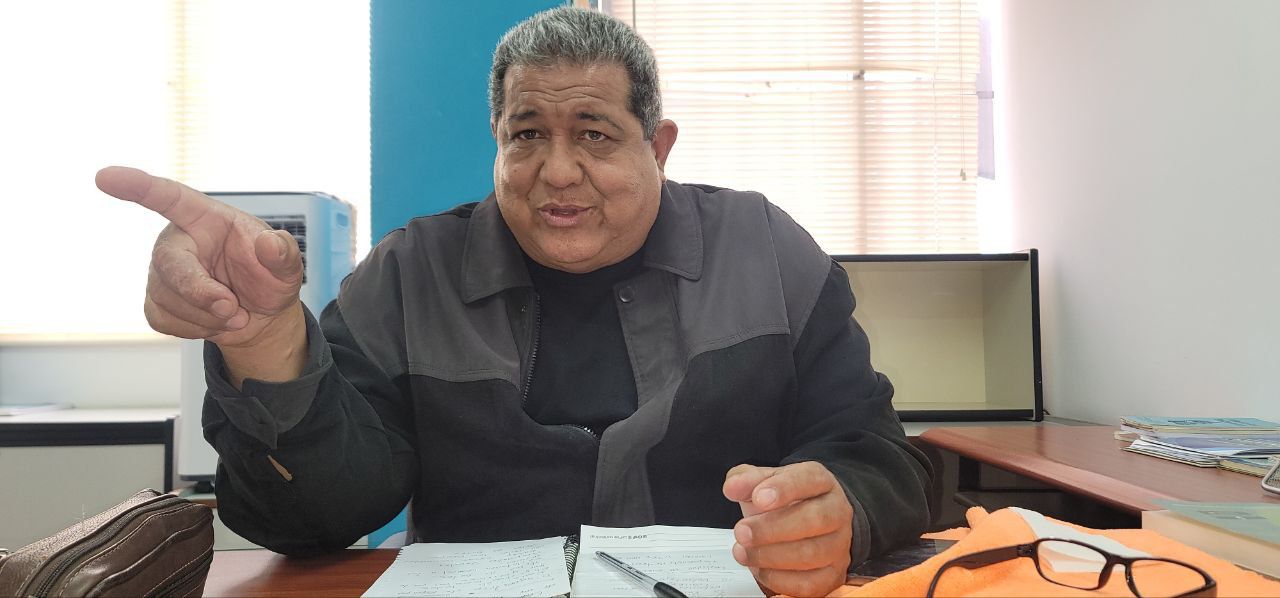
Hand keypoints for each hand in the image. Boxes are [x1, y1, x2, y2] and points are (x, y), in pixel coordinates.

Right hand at [96, 166, 307, 383]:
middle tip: (232, 308)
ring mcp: (162, 272)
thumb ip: (283, 253)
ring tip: (235, 312)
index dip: (138, 186)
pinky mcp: (156, 302)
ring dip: (207, 316)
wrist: (261, 316)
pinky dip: (196, 328)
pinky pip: (163, 319)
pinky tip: (214, 321)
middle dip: (199, 292)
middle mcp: (177, 241)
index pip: (168, 197)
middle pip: (169, 264)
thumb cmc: (269, 278)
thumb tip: (269, 243)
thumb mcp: (288, 266)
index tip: (106, 176)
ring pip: (168, 298)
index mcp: (205, 219)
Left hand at [723, 461, 853, 596]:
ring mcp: (839, 544)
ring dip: (771, 556)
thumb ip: (747, 480)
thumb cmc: (786, 501)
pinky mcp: (833, 573)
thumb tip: (733, 487)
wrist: (808, 521)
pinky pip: (810, 583)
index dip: (783, 489)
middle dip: (772, 528)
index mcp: (821, 481)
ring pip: (812, 553)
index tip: (759, 498)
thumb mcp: (765, 482)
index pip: (808, 479)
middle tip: (742, 532)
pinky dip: (780, 580)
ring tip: (744, 552)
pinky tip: (760, 569)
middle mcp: (837, 511)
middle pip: (814, 519)